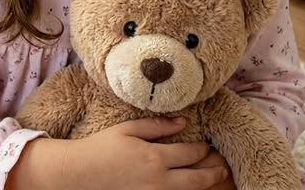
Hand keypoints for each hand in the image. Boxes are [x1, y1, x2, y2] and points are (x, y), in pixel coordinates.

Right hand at [9, 117, 228, 189]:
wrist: (80, 174)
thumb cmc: (102, 147)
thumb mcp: (129, 129)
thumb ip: (157, 125)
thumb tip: (183, 121)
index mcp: (155, 158)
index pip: (190, 154)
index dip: (202, 149)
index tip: (208, 145)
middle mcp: (159, 181)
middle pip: (197, 180)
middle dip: (213, 172)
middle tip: (223, 167)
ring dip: (203, 185)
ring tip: (214, 178)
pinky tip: (188, 186)